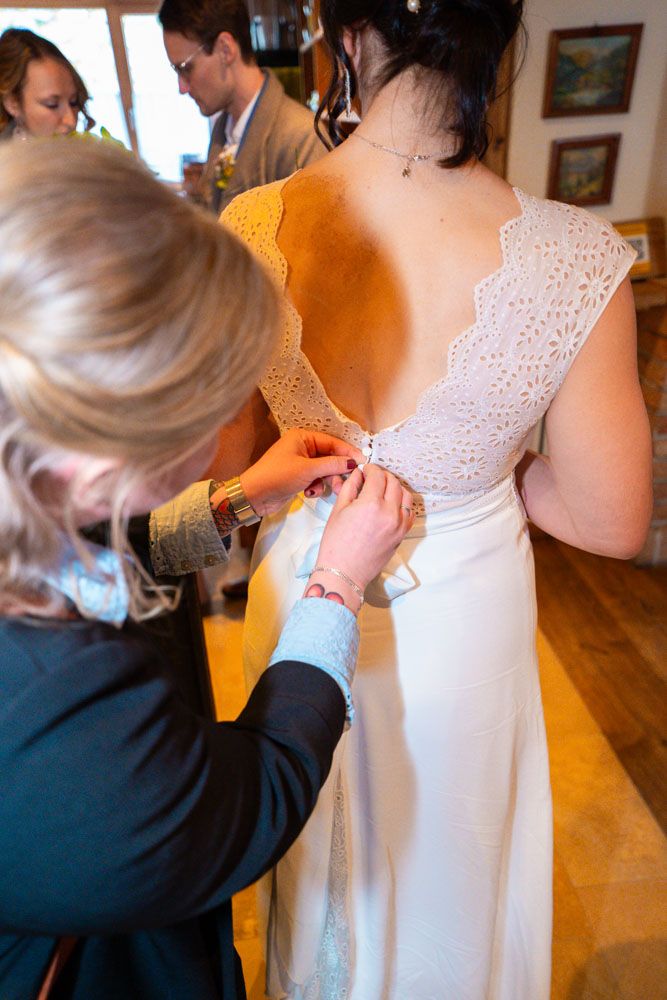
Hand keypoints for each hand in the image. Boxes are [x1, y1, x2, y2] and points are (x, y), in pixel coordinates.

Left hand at [240, 429, 362, 516]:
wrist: (254, 496)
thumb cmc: (277, 476)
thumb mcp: (308, 470)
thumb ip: (332, 465)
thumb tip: (354, 462)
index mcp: (303, 437)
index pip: (332, 442)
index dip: (348, 452)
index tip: (363, 462)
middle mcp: (302, 447)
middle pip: (330, 456)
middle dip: (336, 470)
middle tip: (345, 482)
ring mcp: (300, 462)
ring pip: (324, 470)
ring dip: (325, 481)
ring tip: (320, 489)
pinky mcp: (298, 476)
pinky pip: (316, 479)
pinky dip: (316, 486)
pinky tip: (309, 493)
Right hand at [309, 465, 414, 607]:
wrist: (344, 572)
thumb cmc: (336, 546)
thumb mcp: (338, 510)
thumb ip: (350, 487)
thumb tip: (358, 474)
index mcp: (371, 504)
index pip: (377, 475)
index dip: (370, 469)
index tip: (365, 470)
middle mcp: (389, 512)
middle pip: (393, 482)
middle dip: (382, 476)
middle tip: (371, 478)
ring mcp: (398, 524)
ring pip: (405, 494)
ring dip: (395, 487)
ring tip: (382, 490)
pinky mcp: (402, 534)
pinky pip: (409, 512)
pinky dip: (402, 503)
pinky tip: (391, 504)